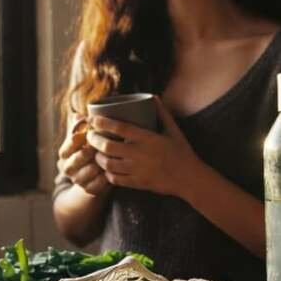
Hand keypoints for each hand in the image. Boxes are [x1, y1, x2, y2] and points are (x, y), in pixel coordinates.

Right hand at [57, 118, 109, 196]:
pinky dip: (103, 180)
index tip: (82, 135)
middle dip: (81, 156)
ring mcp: (78, 180)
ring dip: (93, 168)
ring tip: (103, 162)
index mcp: (66, 154)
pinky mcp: (89, 190)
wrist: (98, 173)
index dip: (73, 143)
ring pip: (83, 176)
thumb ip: (81, 126)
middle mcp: (69, 169)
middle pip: (71, 164)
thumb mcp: (86, 137)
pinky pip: (95, 187)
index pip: (64, 150)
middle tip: (92, 149)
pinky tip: (110, 172)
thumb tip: (78, 115)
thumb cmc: (92, 148)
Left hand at [85, 97, 204, 200]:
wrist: (190, 178)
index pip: (119, 127)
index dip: (102, 122)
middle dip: (94, 140)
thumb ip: (162, 113)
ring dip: (98, 157)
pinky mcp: (138, 183)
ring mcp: (138, 170)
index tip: (92, 118)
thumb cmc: (182, 152)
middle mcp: (140, 154)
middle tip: (90, 135)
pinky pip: (116, 179)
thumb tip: (154, 96)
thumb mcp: (174, 130)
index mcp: (148, 138)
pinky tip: (107, 168)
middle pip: (108, 146)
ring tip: (96, 152)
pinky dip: (108, 173)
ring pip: (108, 164)